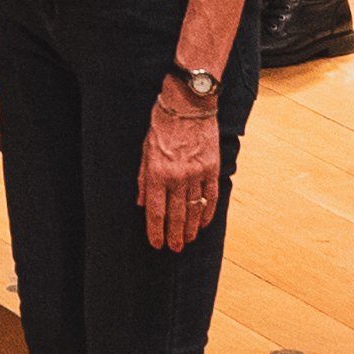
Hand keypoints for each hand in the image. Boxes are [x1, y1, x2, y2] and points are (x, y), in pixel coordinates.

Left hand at [137, 80, 225, 250]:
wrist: (189, 104)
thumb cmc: (162, 125)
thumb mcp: (144, 150)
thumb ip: (143, 179)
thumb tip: (142, 203)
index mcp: (157, 173)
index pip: (156, 211)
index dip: (156, 230)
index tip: (157, 244)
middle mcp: (177, 176)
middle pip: (176, 214)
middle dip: (175, 235)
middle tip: (175, 248)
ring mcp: (197, 173)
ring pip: (195, 208)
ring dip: (192, 228)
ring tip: (189, 240)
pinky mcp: (212, 168)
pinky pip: (211, 196)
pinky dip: (208, 212)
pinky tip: (204, 222)